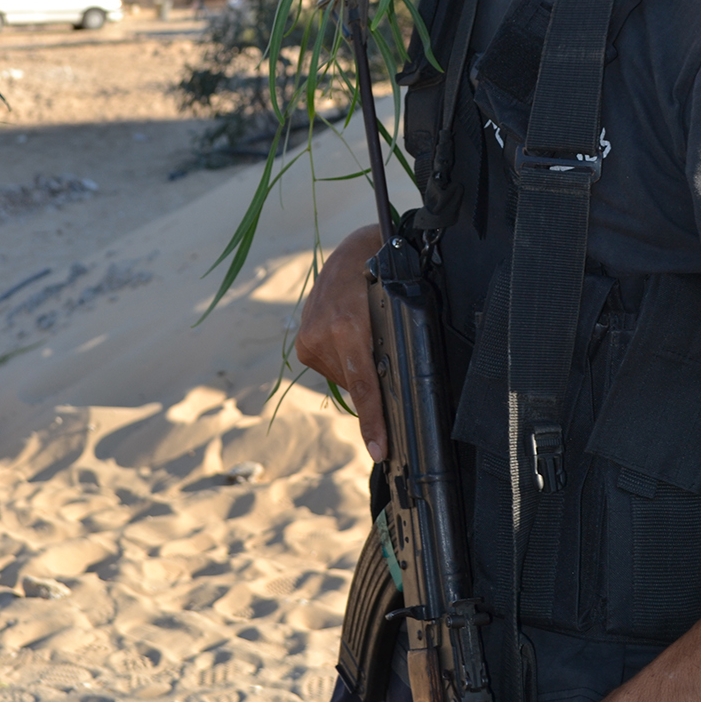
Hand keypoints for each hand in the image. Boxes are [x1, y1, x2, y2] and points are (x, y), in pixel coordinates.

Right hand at [295, 224, 385, 459]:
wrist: (353, 251)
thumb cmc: (382, 274)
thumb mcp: (395, 307)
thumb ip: (392, 344)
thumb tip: (396, 389)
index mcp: (348, 327)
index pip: (364, 386)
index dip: (373, 422)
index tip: (379, 450)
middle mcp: (322, 334)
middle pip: (356, 384)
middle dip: (373, 383)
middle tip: (385, 358)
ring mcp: (310, 338)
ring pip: (344, 377)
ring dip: (358, 367)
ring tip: (365, 336)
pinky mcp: (304, 342)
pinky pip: (332, 367)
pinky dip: (346, 360)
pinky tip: (351, 337)